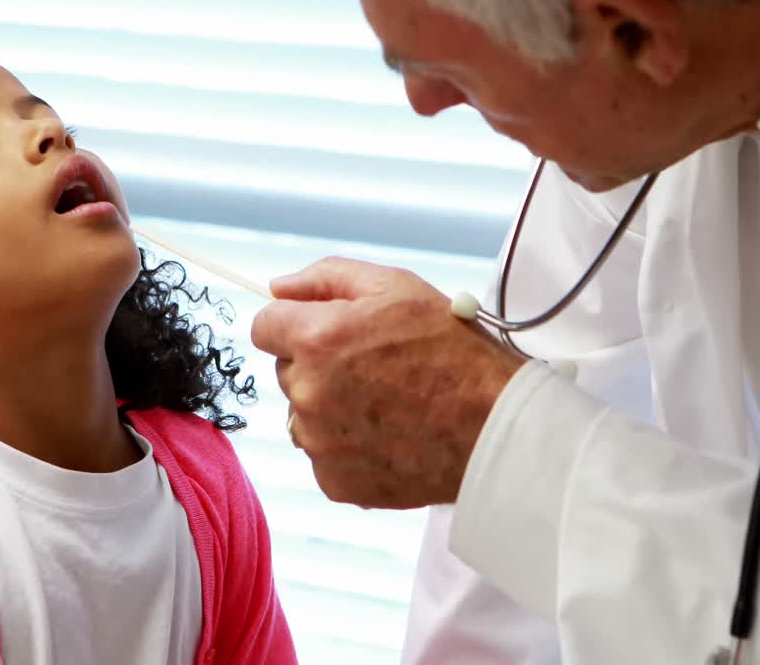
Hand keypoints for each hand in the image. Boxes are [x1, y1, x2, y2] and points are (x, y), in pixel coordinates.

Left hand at [251, 257, 526, 508]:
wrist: (495, 426)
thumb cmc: (453, 351)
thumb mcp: (395, 286)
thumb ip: (326, 278)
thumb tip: (276, 286)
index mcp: (316, 339)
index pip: (264, 327)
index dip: (295, 324)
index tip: (326, 332)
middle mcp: (308, 393)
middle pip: (288, 371)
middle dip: (318, 365)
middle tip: (373, 367)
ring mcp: (319, 443)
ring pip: (303, 415)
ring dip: (329, 408)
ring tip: (385, 404)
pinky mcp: (335, 481)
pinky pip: (323, 455)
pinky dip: (346, 446)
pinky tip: (387, 434)